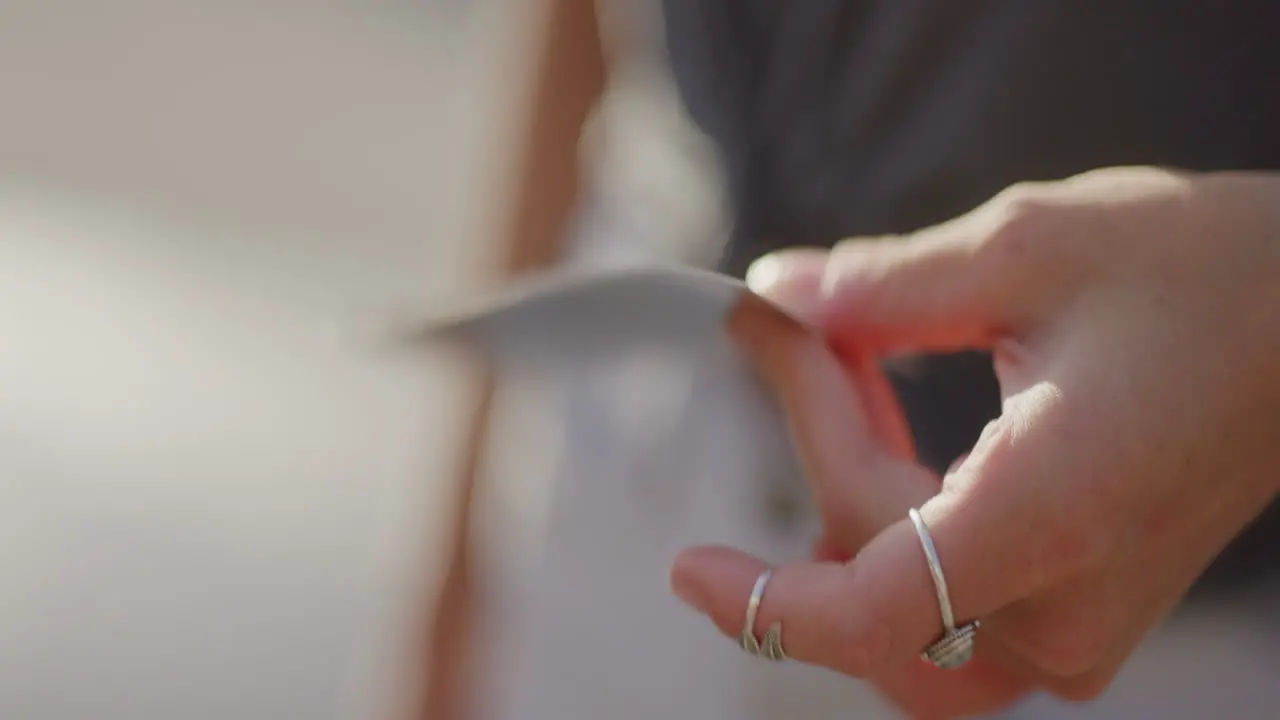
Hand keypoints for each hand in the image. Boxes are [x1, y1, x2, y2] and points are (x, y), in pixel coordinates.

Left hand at [669, 167, 1279, 717]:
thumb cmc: (1204, 274)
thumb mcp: (1029, 247)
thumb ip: (879, 287)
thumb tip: (779, 295)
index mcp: (1053, 513)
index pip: (872, 612)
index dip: (763, 602)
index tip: (690, 565)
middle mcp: (1070, 602)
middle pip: (870, 576)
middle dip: (816, 452)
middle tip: (798, 335)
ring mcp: (1085, 626)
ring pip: (902, 618)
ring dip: (845, 510)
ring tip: (843, 385)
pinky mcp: (1086, 614)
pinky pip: (950, 610)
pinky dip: (893, 533)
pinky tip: (884, 436)